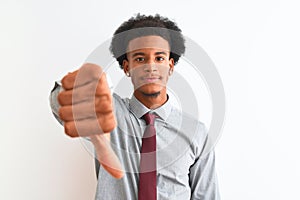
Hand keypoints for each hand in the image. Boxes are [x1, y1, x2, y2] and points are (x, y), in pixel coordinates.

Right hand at [58, 63, 122, 178]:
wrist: (96, 92)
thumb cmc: (95, 116)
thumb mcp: (100, 136)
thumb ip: (107, 155)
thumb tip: (118, 174)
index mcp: (108, 122)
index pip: (71, 130)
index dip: (70, 125)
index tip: (83, 122)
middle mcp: (108, 104)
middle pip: (67, 112)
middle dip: (67, 111)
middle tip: (79, 109)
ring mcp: (101, 85)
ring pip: (64, 97)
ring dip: (67, 97)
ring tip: (79, 98)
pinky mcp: (93, 70)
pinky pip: (67, 80)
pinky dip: (68, 84)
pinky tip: (79, 86)